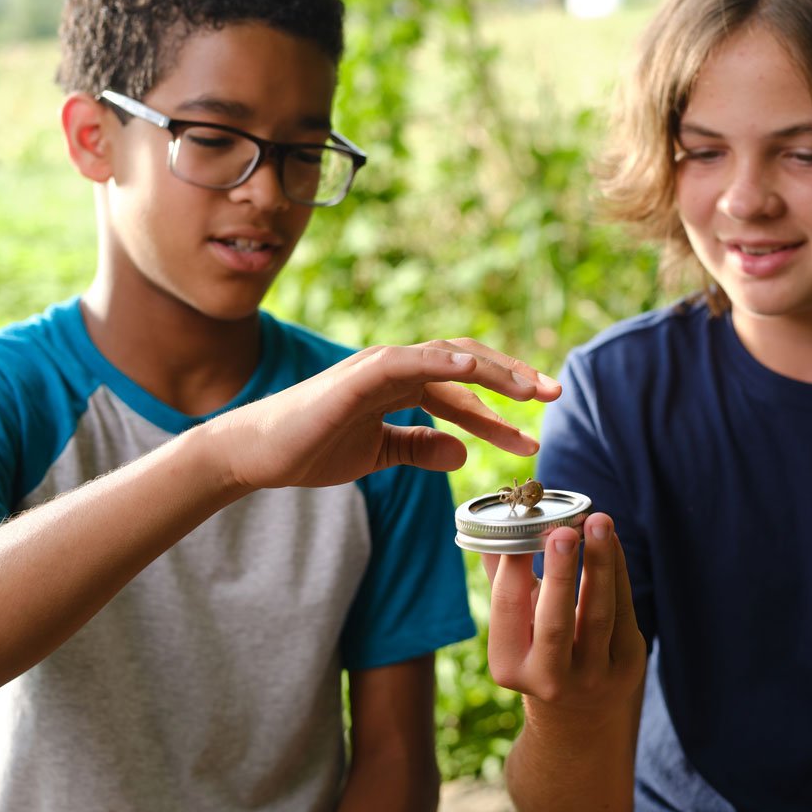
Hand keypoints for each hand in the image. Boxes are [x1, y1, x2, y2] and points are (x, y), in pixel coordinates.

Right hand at [219, 338, 559, 492]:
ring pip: (447, 356)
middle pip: (467, 363)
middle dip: (513, 379)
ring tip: (531, 389)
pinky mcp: (357, 376)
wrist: (257, 454)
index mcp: (402, 384)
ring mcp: (377, 367)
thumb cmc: (311, 447)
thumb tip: (463, 453)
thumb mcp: (378, 453)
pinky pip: (407, 361)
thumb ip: (419, 449)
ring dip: (493, 369)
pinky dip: (441, 361)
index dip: (501, 410)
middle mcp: (396, 368)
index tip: (535, 435)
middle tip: (554, 397)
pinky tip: (473, 370)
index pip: (464, 390)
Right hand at [486, 514, 645, 719]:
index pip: (508, 609)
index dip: (515, 567)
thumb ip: (504, 581)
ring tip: (599, 522)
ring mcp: (593, 676)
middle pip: (555, 623)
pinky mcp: (627, 665)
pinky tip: (612, 542)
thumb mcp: (516, 625)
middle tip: (564, 531)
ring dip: (600, 564)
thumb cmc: (538, 648)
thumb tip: (491, 527)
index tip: (524, 528)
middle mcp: (549, 679)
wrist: (580, 709)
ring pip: (598, 615)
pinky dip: (618, 572)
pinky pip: (623, 611)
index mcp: (509, 665)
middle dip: (560, 574)